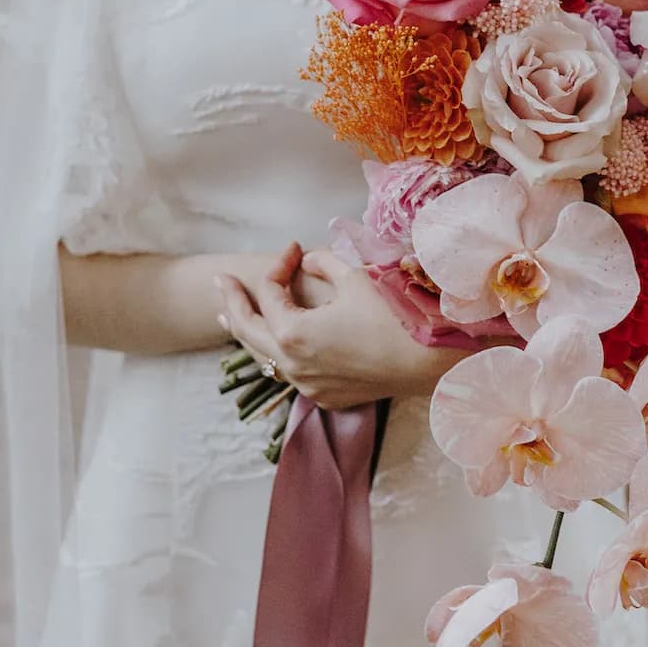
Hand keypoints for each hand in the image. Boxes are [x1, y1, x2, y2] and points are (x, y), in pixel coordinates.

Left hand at [214, 242, 443, 410]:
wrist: (427, 363)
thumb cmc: (392, 317)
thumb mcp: (354, 279)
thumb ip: (322, 263)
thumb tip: (308, 261)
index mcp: (292, 333)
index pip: (270, 292)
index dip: (279, 265)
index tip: (294, 249)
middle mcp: (292, 364)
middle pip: (246, 330)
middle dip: (231, 302)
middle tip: (220, 282)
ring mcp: (306, 385)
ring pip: (263, 357)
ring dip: (247, 333)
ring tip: (227, 317)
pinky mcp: (325, 397)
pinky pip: (289, 373)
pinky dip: (275, 354)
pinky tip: (273, 345)